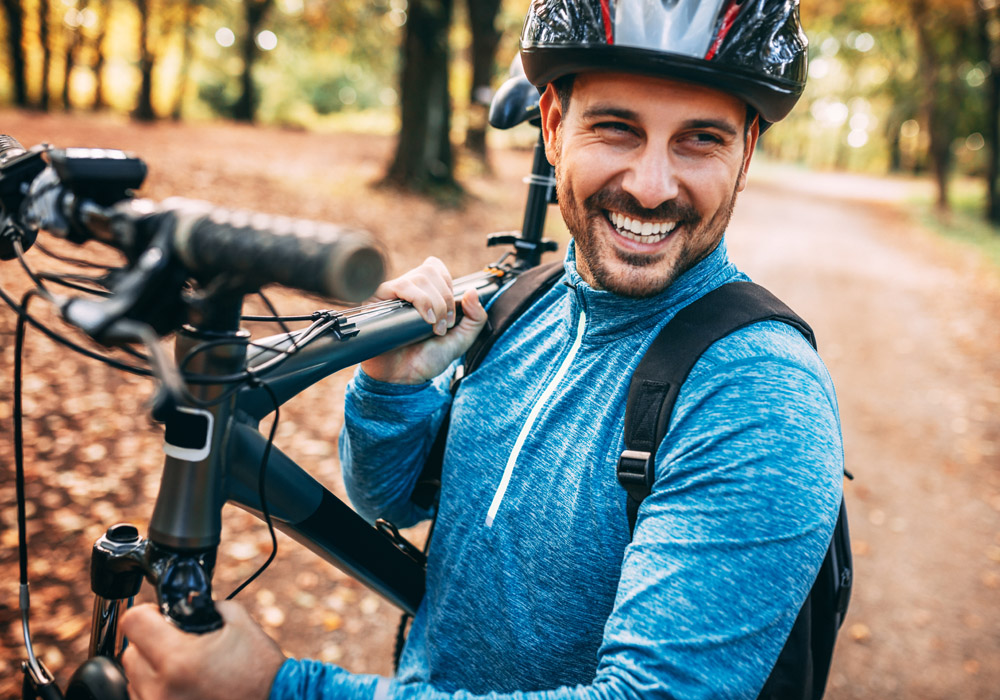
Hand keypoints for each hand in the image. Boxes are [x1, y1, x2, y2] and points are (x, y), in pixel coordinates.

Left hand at [121, 601, 285, 699]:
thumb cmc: (260, 671)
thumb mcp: (239, 623)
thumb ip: (209, 607)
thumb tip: (188, 604)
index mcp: (178, 659)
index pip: (133, 622)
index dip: (147, 612)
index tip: (159, 615)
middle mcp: (161, 689)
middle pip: (130, 652)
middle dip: (150, 641)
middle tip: (178, 642)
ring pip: (135, 679)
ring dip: (152, 668)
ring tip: (185, 668)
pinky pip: (144, 698)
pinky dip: (158, 689)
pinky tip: (184, 686)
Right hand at [360, 256, 487, 383]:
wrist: (403, 378)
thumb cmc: (427, 359)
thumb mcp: (461, 340)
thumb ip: (476, 318)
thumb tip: (473, 291)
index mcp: (424, 293)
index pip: (436, 267)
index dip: (448, 285)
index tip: (452, 314)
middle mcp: (407, 290)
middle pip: (430, 270)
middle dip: (445, 299)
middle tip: (444, 325)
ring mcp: (393, 295)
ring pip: (419, 277)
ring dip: (435, 303)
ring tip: (433, 327)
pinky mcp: (378, 301)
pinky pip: (401, 286)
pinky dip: (420, 300)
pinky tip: (425, 320)